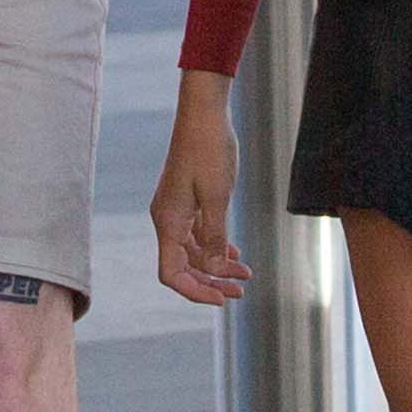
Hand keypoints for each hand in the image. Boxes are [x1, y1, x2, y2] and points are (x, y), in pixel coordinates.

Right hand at [153, 76, 250, 306]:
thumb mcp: (217, 196)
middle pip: (183, 266)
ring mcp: (176, 210)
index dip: (194, 291)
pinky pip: (197, 234)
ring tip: (244, 274)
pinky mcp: (187, 201)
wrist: (204, 112)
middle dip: (211, 281)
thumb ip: (215, 236)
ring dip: (216, 265)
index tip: (221, 299)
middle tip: (240, 291)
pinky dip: (215, 247)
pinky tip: (234, 254)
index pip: (172, 273)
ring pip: (193, 252)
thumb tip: (214, 270)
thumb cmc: (209, 149)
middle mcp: (167, 219)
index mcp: (168, 221)